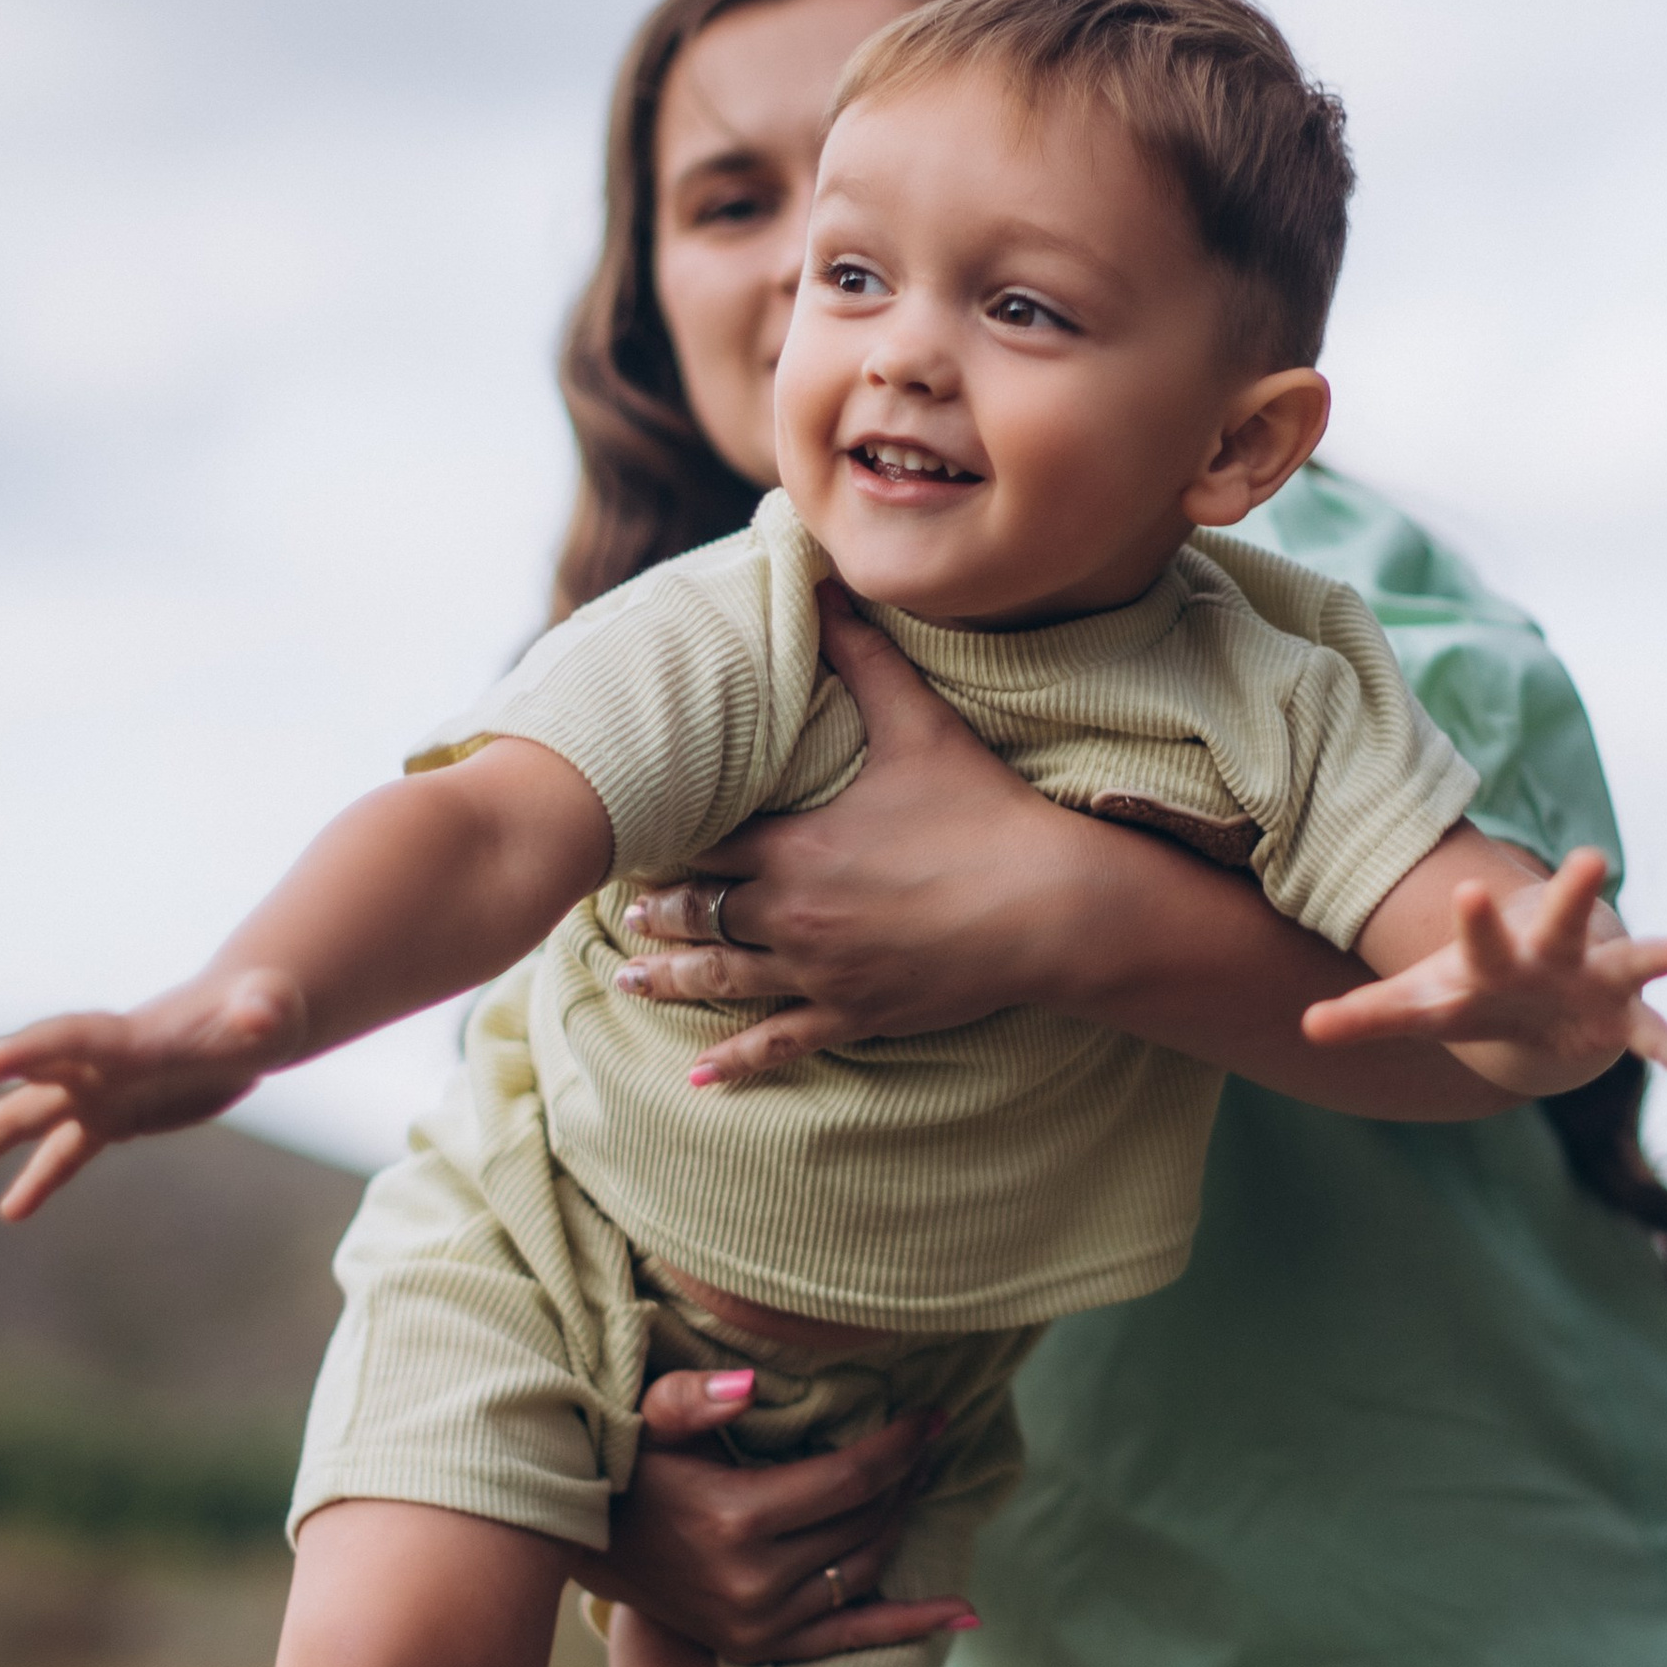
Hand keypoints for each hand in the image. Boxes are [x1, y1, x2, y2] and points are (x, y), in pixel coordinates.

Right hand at [0, 971, 309, 1219]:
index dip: (33, 1049)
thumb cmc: (265, 1008)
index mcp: (130, 1036)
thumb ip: (261, 1012)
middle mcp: (99, 1064)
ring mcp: (99, 1092)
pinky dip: (38, 1181)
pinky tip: (10, 1212)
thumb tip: (260, 1015)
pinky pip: (65, 1154)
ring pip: (26, 1121)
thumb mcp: (272, 1009)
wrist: (253, 1020)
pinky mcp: (113, 1118)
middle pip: (26, 1078)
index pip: (71, 1039)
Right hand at [585, 1369, 978, 1664]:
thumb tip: (750, 1387)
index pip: (850, 1480)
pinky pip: (851, 1639)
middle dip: (906, 1476)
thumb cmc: (622, 1468)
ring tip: (917, 1481)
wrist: (581, 1548)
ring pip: (864, 1569)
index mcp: (736, 1520)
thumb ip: (692, 1399)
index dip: (900, 1445)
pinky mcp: (761, 1648)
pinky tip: (963, 1615)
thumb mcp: (645, 1422)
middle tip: (926, 1440)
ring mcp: (761, 1623)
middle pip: (865, 1522)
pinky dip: (911, 1626)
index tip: (933, 1415)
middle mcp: (755, 1582)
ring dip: (900, 1523)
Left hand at [611, 580, 1126, 1083]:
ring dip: (673, 975)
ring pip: (725, 977)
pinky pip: (782, 1042)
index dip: (664, 839)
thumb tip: (827, 588)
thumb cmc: (985, 813)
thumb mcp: (920, 725)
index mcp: (796, 846)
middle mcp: (793, 914)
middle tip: (618, 907)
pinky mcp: (857, 1013)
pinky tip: (699, 1078)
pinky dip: (738, 1061)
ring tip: (630, 977)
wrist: (1048, 906)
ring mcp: (821, 971)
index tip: (628, 833)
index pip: (706, 842)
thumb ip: (864, 660)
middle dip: (658, 907)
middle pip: (702, 911)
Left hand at [1305, 848, 1666, 1102]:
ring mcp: (1591, 984)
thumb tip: (1305, 1027)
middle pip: (1560, 926)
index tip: (1472, 890)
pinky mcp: (1621, 1017)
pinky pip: (1657, 1040)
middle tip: (1591, 857)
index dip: (1477, 924)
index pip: (1479, 944)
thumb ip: (1369, 1016)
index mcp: (1493, 963)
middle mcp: (1547, 961)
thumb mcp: (1420, 1003)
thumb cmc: (1469, 989)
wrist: (1531, 983)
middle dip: (1572, 898)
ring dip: (1654, 956)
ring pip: (1624, 964)